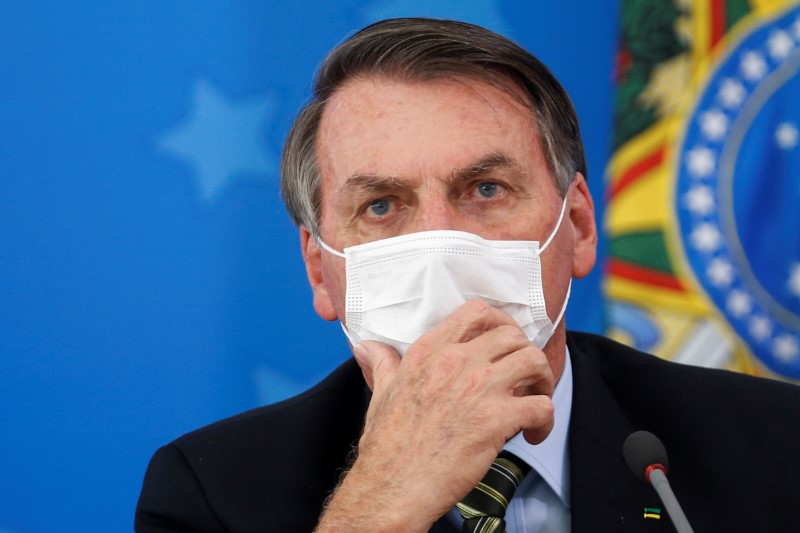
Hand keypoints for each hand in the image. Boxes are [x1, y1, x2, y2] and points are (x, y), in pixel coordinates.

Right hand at [315, 300, 554, 531]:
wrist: (394, 486)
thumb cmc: (388, 446)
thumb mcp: (381, 393)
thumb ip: (382, 364)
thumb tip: (366, 347)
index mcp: (429, 352)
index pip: (476, 312)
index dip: (500, 322)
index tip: (505, 341)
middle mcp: (456, 362)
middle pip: (512, 335)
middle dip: (525, 351)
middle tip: (524, 374)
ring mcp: (479, 388)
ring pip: (533, 361)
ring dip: (542, 379)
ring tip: (535, 397)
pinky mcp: (497, 420)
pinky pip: (542, 406)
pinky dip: (546, 420)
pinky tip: (533, 433)